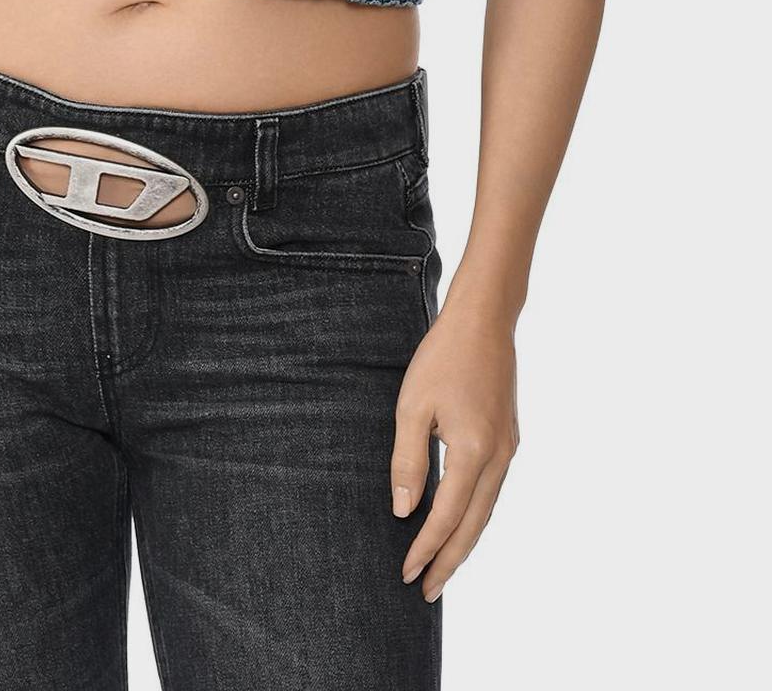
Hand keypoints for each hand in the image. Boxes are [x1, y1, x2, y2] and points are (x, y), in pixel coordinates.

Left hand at [390, 304, 518, 601]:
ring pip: (486, 511)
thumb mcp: (413, 406)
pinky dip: (474, 515)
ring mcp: (509, 449)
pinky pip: (491, 491)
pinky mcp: (509, 439)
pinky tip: (459, 522)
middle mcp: (499, 457)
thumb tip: (403, 510)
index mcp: (474, 451)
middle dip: (449, 561)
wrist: (484, 321)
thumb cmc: (442, 357)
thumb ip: (408, 461)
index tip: (406, 575)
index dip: (425, 549)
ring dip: (464, 542)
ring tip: (441, 568)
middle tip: (427, 592)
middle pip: (473, 526)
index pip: (446, 517)